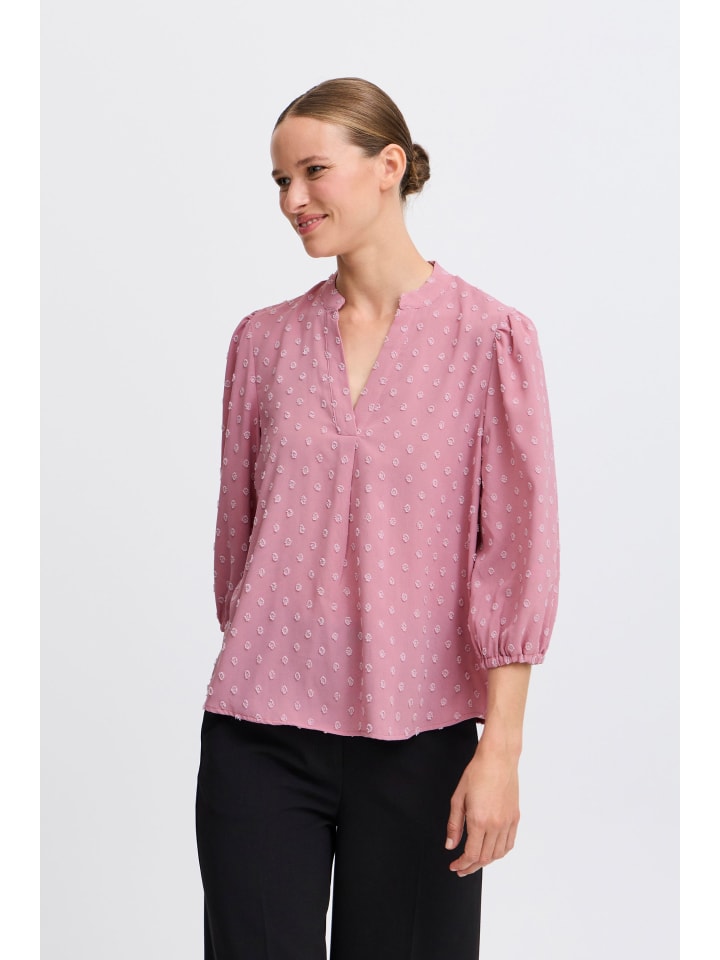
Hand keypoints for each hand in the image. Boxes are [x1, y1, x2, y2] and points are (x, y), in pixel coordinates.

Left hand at [445, 739, 520, 875]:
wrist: (498, 759)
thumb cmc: (477, 773)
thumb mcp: (458, 798)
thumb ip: (454, 825)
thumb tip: (450, 845)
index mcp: (479, 821)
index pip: (471, 854)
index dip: (462, 864)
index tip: (454, 866)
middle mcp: (496, 825)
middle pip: (485, 858)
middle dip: (471, 867)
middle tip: (461, 868)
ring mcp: (508, 822)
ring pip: (498, 854)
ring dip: (486, 861)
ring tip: (475, 861)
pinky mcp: (515, 818)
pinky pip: (509, 843)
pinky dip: (500, 852)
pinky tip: (492, 851)